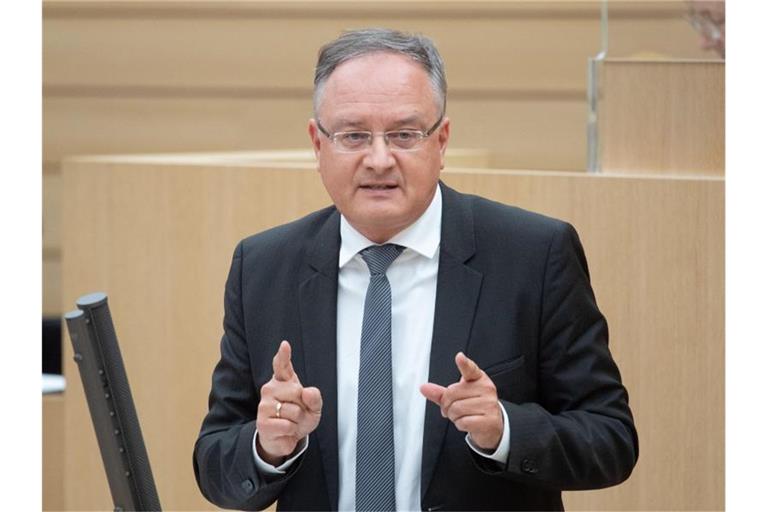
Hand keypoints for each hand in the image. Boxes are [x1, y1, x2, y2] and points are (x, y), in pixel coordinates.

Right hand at [256, 340, 322, 465]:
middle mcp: (270, 389)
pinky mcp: (262, 422)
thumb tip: (306, 391)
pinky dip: (291, 431)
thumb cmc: (298, 418)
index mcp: (283, 381)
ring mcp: (264, 405)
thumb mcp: (314, 407)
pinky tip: (285, 431)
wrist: (286, 439)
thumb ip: (315, 397)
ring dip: (297, 421)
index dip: (284, 355)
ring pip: (293, 411)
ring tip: (291, 422)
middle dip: (303, 405)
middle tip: (298, 412)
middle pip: (296, 391)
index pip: (282, 365)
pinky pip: (287, 425)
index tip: (285, 345)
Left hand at [420, 352, 502, 450]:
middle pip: (452, 394)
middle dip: (447, 405)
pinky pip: (463, 422)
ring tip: (463, 415)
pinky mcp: (489, 420)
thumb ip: (440, 392)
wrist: (493, 425)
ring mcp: (489, 404)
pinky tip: (468, 422)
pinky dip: (460, 424)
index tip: (459, 357)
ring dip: (454, 416)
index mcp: (478, 379)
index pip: (470, 369)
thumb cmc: (474, 407)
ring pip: (456, 409)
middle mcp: (486, 389)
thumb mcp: (458, 396)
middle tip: (454, 409)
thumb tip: (424, 388)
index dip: (464, 364)